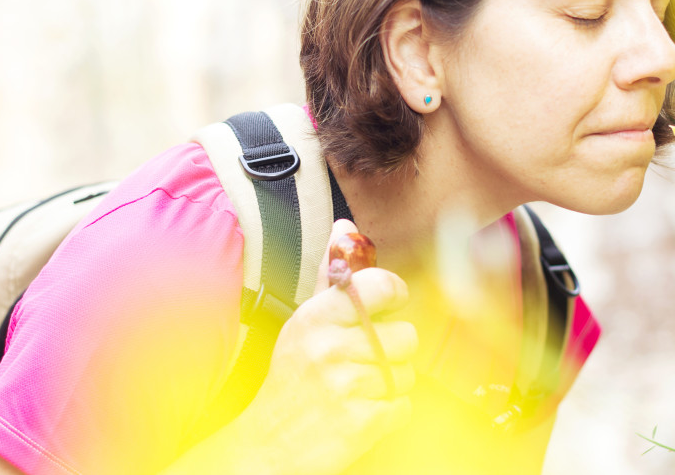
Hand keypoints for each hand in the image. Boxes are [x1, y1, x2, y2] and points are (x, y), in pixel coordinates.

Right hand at [234, 219, 416, 474]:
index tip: (391, 303)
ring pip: (407, 373)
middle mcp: (329, 348)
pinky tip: (361, 411)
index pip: (379, 286)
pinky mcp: (360, 423)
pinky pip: (404, 407)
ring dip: (390, 384)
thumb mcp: (303, 323)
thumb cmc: (291, 379)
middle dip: (392, 351)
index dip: (395, 293)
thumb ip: (331, 276)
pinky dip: (389, 413)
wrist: (267, 447)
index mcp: (315, 318)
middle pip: (405, 335)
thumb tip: (346, 226)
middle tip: (364, 360)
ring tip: (359, 388)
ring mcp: (345, 387)